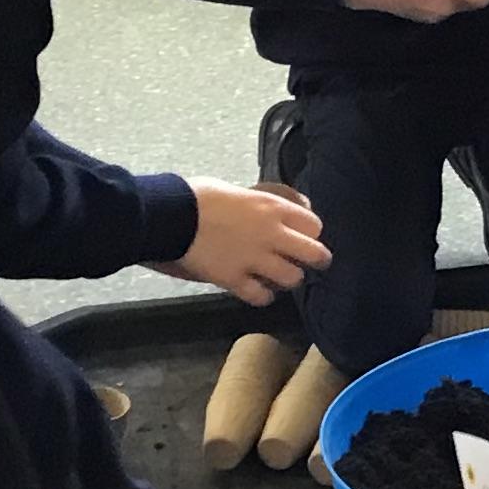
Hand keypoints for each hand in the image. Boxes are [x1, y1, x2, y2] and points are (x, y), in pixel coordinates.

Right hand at [171, 179, 329, 303]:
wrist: (171, 216)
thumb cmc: (197, 197)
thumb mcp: (237, 191)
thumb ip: (258, 204)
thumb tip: (269, 211)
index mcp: (271, 207)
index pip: (314, 225)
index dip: (311, 233)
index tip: (305, 236)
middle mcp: (270, 234)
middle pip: (315, 254)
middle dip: (317, 259)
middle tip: (312, 263)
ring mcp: (254, 259)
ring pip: (292, 278)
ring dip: (287, 278)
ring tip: (278, 276)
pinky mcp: (235, 279)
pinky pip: (261, 296)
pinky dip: (262, 296)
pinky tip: (257, 290)